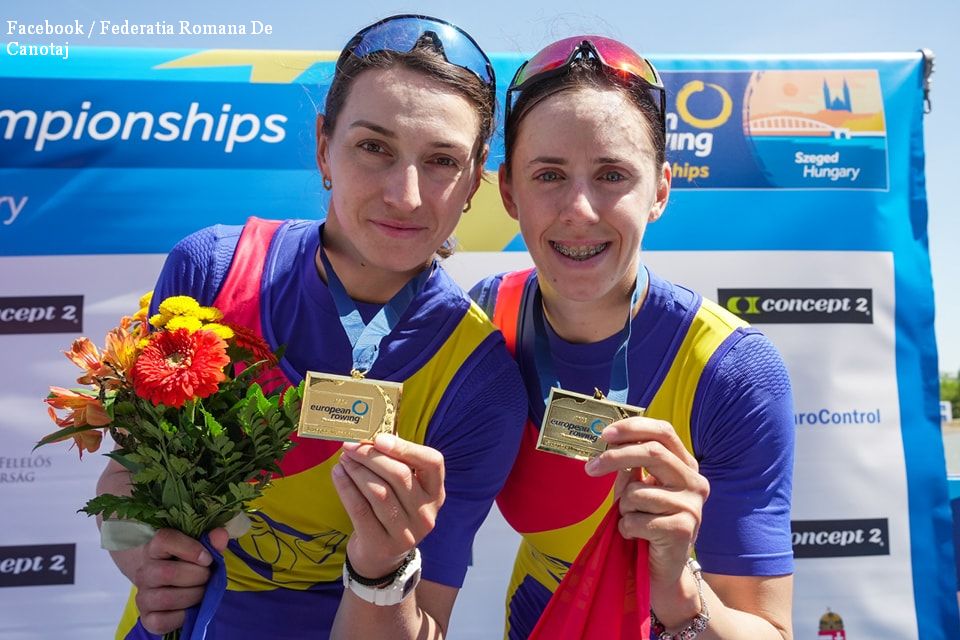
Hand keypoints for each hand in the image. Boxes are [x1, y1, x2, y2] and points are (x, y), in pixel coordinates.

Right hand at [132, 527, 228, 633]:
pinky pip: (161, 621)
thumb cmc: (186, 562)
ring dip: (193, 596)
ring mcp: (142, 596)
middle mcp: (144, 571)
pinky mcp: (146, 618)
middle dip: (197, 576)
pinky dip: (182, 616)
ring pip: (166, 598)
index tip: (207, 558)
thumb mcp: (199, 549)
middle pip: (167, 573)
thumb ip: (211, 542)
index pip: (164, 540)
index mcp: (155, 548)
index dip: (190, 549)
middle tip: (207, 576)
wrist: (168, 584)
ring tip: (202, 591)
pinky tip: (190, 608)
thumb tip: (220, 535)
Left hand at [332, 433, 444, 578]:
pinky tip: (337, 475)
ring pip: (379, 492)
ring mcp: (407, 532)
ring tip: (343, 459)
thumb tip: (372, 437)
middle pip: (399, 475)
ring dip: (357, 471)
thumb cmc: (393, 512)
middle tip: (350, 446)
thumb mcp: (404, 491)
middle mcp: (426, 513)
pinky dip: (346, 488)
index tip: (379, 438)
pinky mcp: (382, 544)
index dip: (405, 447)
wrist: (381, 558)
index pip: (432, 462)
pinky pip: (360, 509)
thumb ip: (396, 464)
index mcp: (435, 493)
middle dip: (371, 456)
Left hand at [584, 417, 708, 588]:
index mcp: (686, 467)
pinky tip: (637, 538)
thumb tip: (611, 440)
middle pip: (652, 453)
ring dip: (623, 509)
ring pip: (638, 492)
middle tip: (590, 468)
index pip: (664, 432)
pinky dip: (627, 529)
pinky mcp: (684, 529)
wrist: (661, 572)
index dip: (634, 428)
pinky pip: (638, 519)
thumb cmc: (646, 526)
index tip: (605, 434)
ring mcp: (693, 506)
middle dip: (615, 457)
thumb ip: (630, 465)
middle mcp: (695, 482)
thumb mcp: (635, 490)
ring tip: (632, 523)